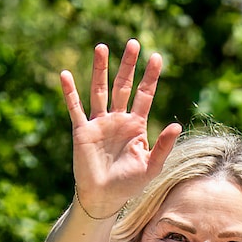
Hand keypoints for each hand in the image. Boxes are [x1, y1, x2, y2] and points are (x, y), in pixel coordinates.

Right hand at [59, 40, 181, 219]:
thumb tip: (176, 124)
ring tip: (103, 47)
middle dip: (128, 65)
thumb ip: (163, 146)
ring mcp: (99, 123)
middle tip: (134, 43)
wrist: (103, 198)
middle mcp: (117, 119)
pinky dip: (70, 92)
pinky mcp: (82, 130)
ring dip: (100, 69)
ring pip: (100, 90)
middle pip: (123, 86)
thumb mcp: (151, 166)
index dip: (150, 77)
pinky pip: (75, 107)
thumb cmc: (128, 185)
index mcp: (136, 126)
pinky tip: (65, 75)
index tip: (157, 57)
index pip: (145, 95)